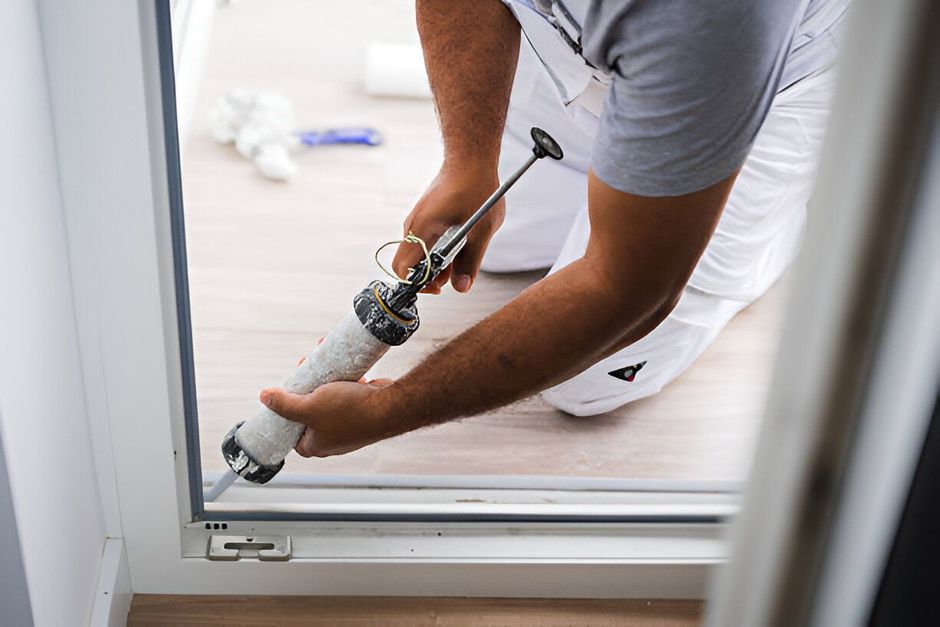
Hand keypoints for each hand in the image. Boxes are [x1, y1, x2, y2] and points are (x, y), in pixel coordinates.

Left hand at [260, 379, 395, 456]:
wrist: (390, 407)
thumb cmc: (351, 412)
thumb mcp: (309, 406)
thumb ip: (285, 404)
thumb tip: (265, 397)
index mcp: (316, 445)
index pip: (292, 434)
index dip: (286, 415)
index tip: (285, 397)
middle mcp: (332, 439)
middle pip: (309, 414)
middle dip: (306, 391)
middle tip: (305, 375)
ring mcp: (348, 426)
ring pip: (328, 402)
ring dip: (325, 384)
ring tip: (323, 368)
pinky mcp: (361, 412)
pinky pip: (346, 396)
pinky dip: (344, 384)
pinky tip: (345, 373)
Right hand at [392, 167, 503, 293]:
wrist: (470, 158)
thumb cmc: (476, 188)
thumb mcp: (481, 231)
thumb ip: (470, 262)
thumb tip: (461, 288)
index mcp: (421, 229)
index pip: (403, 269)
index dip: (418, 285)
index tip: (439, 288)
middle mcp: (412, 226)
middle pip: (409, 264)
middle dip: (429, 276)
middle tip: (454, 274)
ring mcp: (416, 220)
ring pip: (418, 253)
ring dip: (436, 263)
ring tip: (460, 258)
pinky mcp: (424, 217)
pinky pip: (423, 241)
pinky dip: (437, 250)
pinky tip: (458, 244)